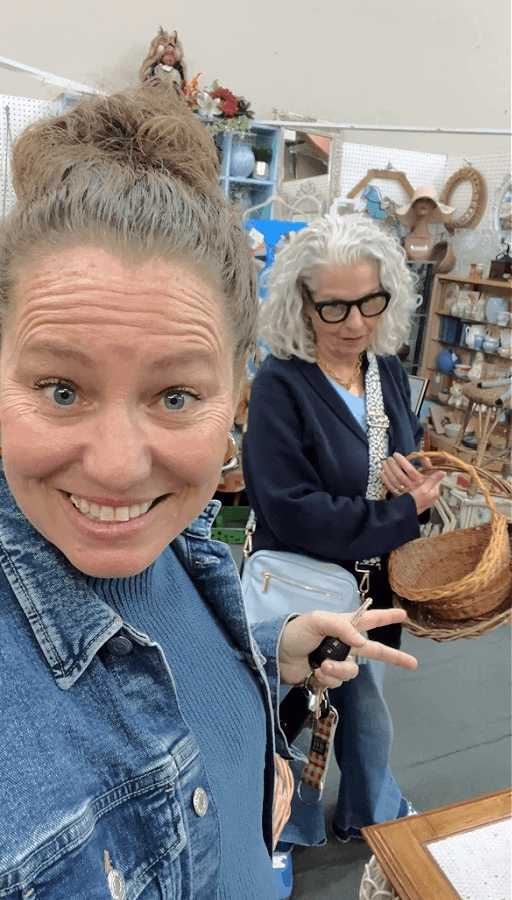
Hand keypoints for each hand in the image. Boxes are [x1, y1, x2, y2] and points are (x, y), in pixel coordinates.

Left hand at [278, 607, 416, 687]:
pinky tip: (316, 672)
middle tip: (412, 663)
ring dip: (339, 669)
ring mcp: (337, 661)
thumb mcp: (318, 621)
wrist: (276, 654)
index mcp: (343, 626)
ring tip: (321, 665)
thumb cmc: (295, 632)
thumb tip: (363, 643)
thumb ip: (342, 628)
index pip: (369, 620)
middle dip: (393, 657)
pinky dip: (329, 678)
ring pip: (352, 670)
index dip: (385, 617)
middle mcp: (343, 644)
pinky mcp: (328, 677)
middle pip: (374, 651)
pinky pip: (338, 681)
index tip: (402, 615)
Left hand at [380, 452, 444, 514]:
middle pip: (400, 475)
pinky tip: (381, 473)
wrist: (424, 506)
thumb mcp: (434, 481)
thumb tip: (425, 458)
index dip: (402, 462)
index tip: (397, 455)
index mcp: (420, 482)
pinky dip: (385, 480)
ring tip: (383, 463)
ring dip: (388, 471)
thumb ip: (430, 469)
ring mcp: (404, 491)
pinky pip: (390, 487)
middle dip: (393, 465)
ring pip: (394, 480)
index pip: (410, 470)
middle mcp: (411, 486)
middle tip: (389, 458)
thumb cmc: (429, 492)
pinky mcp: (399, 495)